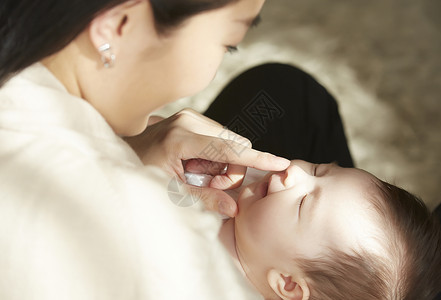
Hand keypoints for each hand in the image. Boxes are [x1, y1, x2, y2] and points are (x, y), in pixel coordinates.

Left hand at [123, 109, 289, 216]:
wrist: (122, 152)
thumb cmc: (140, 172)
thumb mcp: (168, 191)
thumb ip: (202, 199)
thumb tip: (234, 208)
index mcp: (182, 138)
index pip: (229, 150)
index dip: (257, 160)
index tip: (281, 164)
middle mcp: (190, 120)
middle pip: (236, 147)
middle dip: (229, 171)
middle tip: (207, 185)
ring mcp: (192, 116)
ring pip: (231, 143)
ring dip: (223, 165)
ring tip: (197, 174)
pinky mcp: (193, 118)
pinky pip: (221, 139)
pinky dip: (216, 156)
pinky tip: (196, 164)